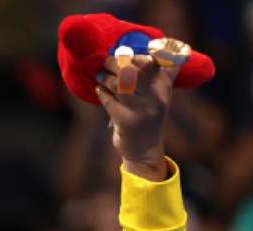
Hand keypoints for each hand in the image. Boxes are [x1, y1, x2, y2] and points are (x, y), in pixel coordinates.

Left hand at [95, 55, 179, 179]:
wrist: (144, 149)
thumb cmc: (150, 116)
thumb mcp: (161, 95)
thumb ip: (162, 74)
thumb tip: (160, 48)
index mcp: (164, 88)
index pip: (155, 63)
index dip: (140, 54)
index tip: (129, 53)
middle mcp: (154, 98)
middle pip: (134, 70)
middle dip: (118, 62)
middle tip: (108, 60)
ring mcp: (140, 110)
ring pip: (120, 84)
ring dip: (107, 76)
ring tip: (101, 74)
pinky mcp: (124, 120)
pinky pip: (108, 101)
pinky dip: (101, 92)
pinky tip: (98, 89)